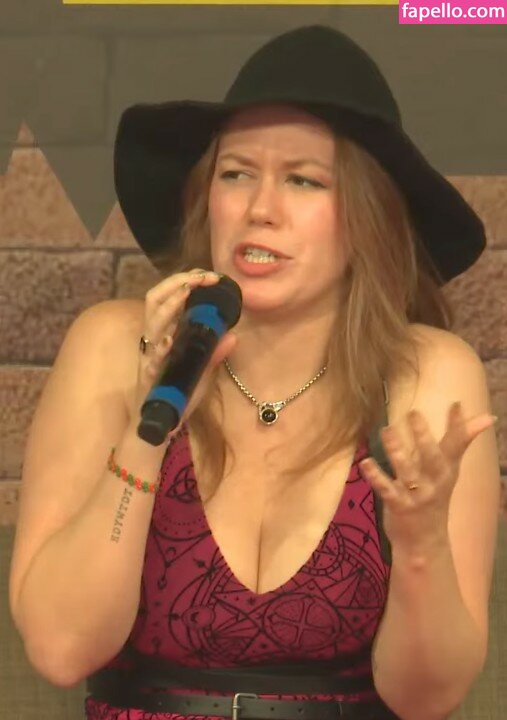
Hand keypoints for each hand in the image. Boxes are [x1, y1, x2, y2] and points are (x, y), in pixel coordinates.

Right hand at [128, 268, 236, 440]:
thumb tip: (233, 335)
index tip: (207, 274)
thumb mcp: (202, 372)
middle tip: (201, 277)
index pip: (169, 297)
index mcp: (166, 333)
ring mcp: (149, 355)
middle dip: (176, 283)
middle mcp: (154, 338)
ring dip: (169, 305)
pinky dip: (160, 348)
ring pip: (152, 322)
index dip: (184, 281)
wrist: (159, 425)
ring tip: (185, 292)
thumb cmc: (178, 395)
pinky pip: (151, 358)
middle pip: (155, 300)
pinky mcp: (147, 375)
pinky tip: (169, 339)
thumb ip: (214, 353)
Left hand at [359, 402, 496, 552]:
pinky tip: (366, 462)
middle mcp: (435, 481)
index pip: (456, 445)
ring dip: (396, 450)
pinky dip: (375, 475)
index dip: (459, 426)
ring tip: (387, 430)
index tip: (456, 403)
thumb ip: (457, 440)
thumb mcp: (448, 470)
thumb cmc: (435, 495)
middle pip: (432, 457)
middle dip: (424, 436)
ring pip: (407, 470)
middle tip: (414, 413)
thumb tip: (477, 413)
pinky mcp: (398, 505)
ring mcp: (416, 494)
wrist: (425, 540)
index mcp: (447, 470)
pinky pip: (386, 488)